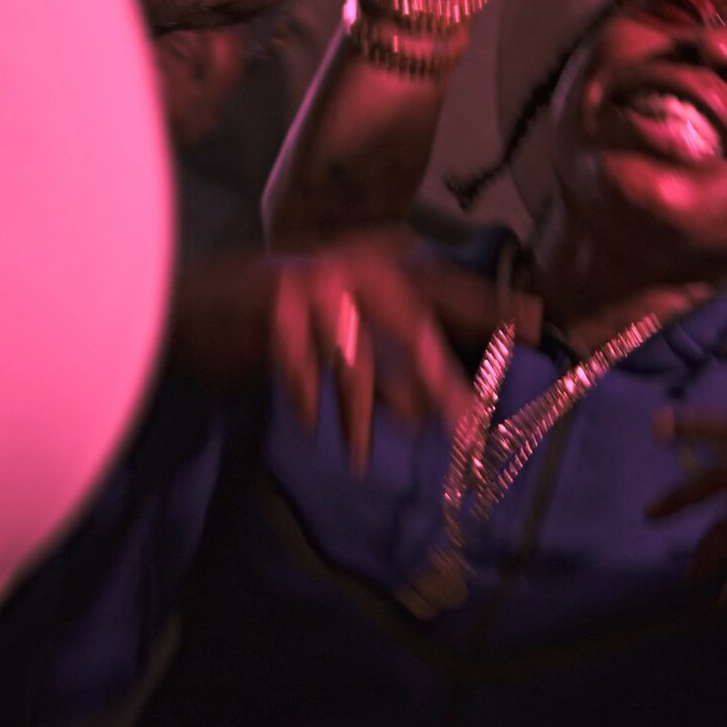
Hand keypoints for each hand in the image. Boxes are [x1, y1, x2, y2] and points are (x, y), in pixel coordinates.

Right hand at [172, 237, 490, 471]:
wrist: (191, 301)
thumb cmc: (276, 323)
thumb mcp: (340, 334)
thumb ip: (387, 361)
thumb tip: (435, 408)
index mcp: (373, 268)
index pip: (442, 286)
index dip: (487, 306)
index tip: (534, 326)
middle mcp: (350, 268)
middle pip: (409, 324)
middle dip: (436, 379)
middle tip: (462, 428)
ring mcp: (310, 283)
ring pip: (353, 355)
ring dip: (361, 412)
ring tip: (363, 458)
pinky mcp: (270, 303)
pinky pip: (298, 362)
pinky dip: (306, 398)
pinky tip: (313, 429)